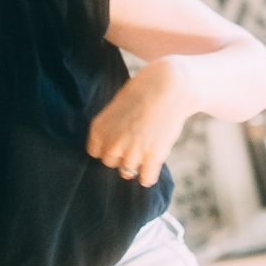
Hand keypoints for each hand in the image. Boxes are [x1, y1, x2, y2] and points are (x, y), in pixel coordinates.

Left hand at [87, 58, 197, 187]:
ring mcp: (132, 153)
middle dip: (121, 155)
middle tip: (136, 140)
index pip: (96, 153)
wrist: (169, 86)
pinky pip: (146, 179)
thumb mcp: (118, 107)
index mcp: (99, 130)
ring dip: (136, 163)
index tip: (120, 138)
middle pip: (111, 163)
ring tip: (146, 147)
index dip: (109, 146)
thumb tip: (116, 149)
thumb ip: (112, 129)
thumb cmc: (144, 91)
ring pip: (127, 172)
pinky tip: (153, 165)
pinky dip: (149, 176)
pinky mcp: (153, 158)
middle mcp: (112, 145)